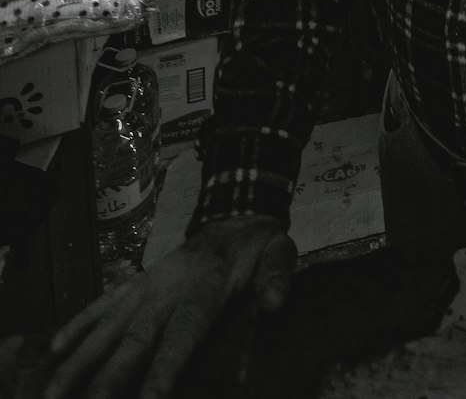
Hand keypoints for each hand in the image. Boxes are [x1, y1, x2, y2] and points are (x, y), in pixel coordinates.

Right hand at [45, 215, 295, 398]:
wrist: (235, 215)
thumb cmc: (258, 247)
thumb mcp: (279, 253)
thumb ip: (276, 277)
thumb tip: (275, 302)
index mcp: (204, 289)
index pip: (182, 334)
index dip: (165, 368)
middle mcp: (167, 289)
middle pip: (135, 338)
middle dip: (111, 376)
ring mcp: (146, 285)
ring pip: (108, 326)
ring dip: (80, 359)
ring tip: (54, 392)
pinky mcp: (136, 283)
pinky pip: (102, 303)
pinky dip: (78, 324)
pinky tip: (56, 348)